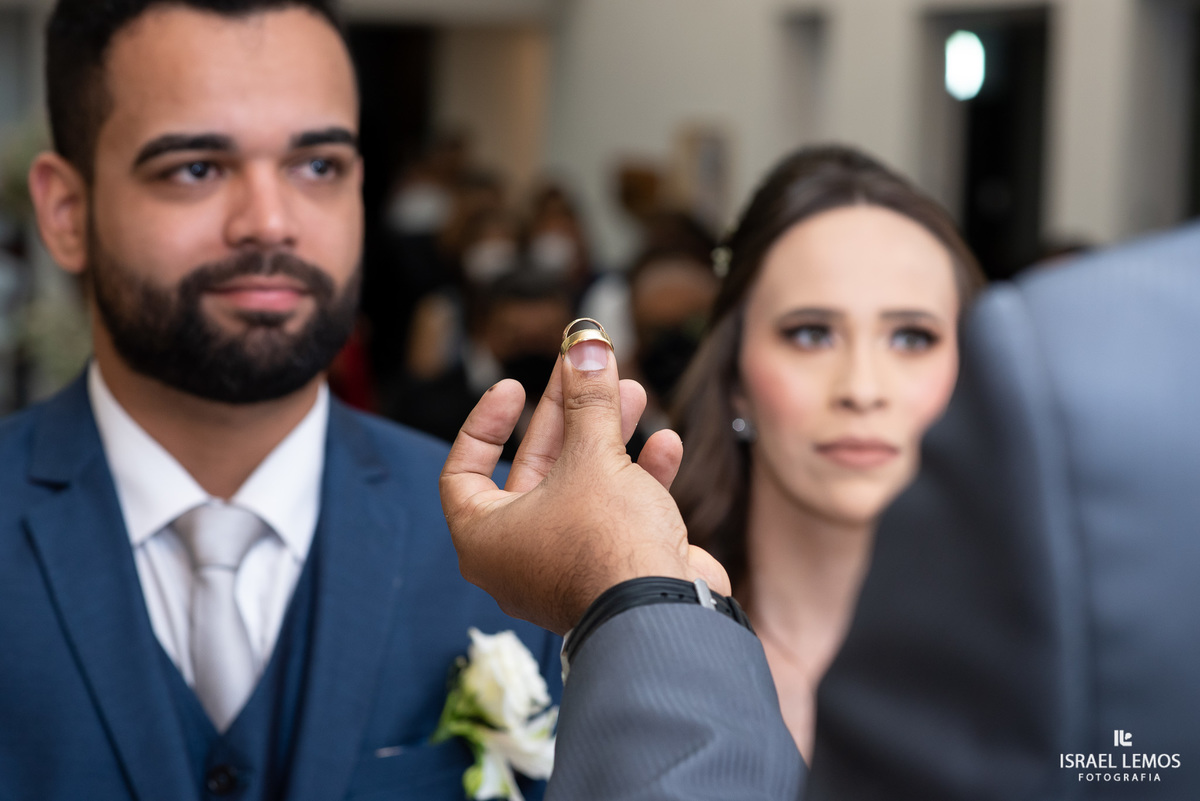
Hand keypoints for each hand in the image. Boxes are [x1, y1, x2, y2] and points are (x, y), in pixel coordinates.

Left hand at [440, 336, 729, 634]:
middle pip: (534, 468)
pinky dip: (638, 480)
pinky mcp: (613, 573)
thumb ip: (588, 399)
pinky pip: (618, 517)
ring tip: (632, 393)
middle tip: (586, 370)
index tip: (513, 388)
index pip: (464, 471)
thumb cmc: (606, 544)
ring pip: (583, 488)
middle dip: (567, 415)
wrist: (664, 614)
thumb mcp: (591, 456)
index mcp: (486, 537)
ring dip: (608, 438)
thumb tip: (586, 342)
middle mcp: (520, 556)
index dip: (485, 423)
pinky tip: (666, 444)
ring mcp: (568, 567)